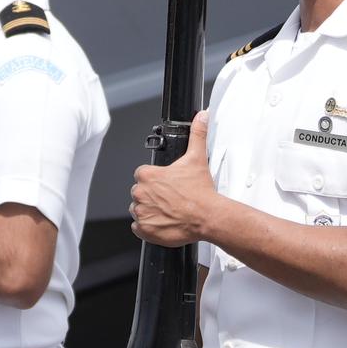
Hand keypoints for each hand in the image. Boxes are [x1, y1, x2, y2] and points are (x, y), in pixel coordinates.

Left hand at [129, 119, 220, 248]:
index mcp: (148, 176)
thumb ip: (197, 134)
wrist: (207, 217)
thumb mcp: (197, 158)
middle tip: (170, 198)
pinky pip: (139, 227)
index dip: (155, 180)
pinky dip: (149, 226)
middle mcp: (140, 193)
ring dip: (150, 210)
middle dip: (152, 195)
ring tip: (169, 210)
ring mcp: (141, 213)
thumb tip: (202, 117)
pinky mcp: (144, 230)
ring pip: (139, 209)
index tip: (166, 184)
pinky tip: (164, 222)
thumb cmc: (200, 192)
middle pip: (140, 192)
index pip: (143, 175)